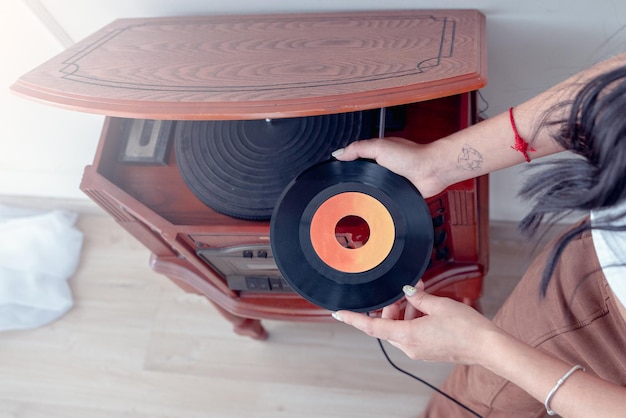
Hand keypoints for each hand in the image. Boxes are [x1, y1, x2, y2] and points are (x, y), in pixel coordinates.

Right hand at [332, 137, 448, 197]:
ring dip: (367, 191)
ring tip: (357, 195)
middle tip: (343, 186)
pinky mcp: (396, 191)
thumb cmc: (412, 156)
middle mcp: (383, 165)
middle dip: (354, 180)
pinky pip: (382, 196)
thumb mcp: (379, 147)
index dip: (345, 164)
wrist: (430, 171)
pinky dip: (378, 198)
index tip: (334, 170)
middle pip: (361, 174)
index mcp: (377, 152)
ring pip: (371, 187)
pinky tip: (374, 200)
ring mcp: (389, 179)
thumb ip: (358, 148)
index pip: (355, 157)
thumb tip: (338, 153)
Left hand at [333, 281, 500, 364]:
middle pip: (386, 324)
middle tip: (402, 289)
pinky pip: (412, 332)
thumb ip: (417, 296)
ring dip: (405, 310)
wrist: (487, 346)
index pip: (371, 326)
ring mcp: (418, 350)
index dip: (353, 319)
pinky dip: (414, 318)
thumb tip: (406, 291)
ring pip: (400, 327)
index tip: (338, 313)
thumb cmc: (466, 328)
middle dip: (391, 305)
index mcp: (406, 335)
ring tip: (419, 293)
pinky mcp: (427, 350)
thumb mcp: (439, 304)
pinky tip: (426, 305)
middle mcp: (409, 346)